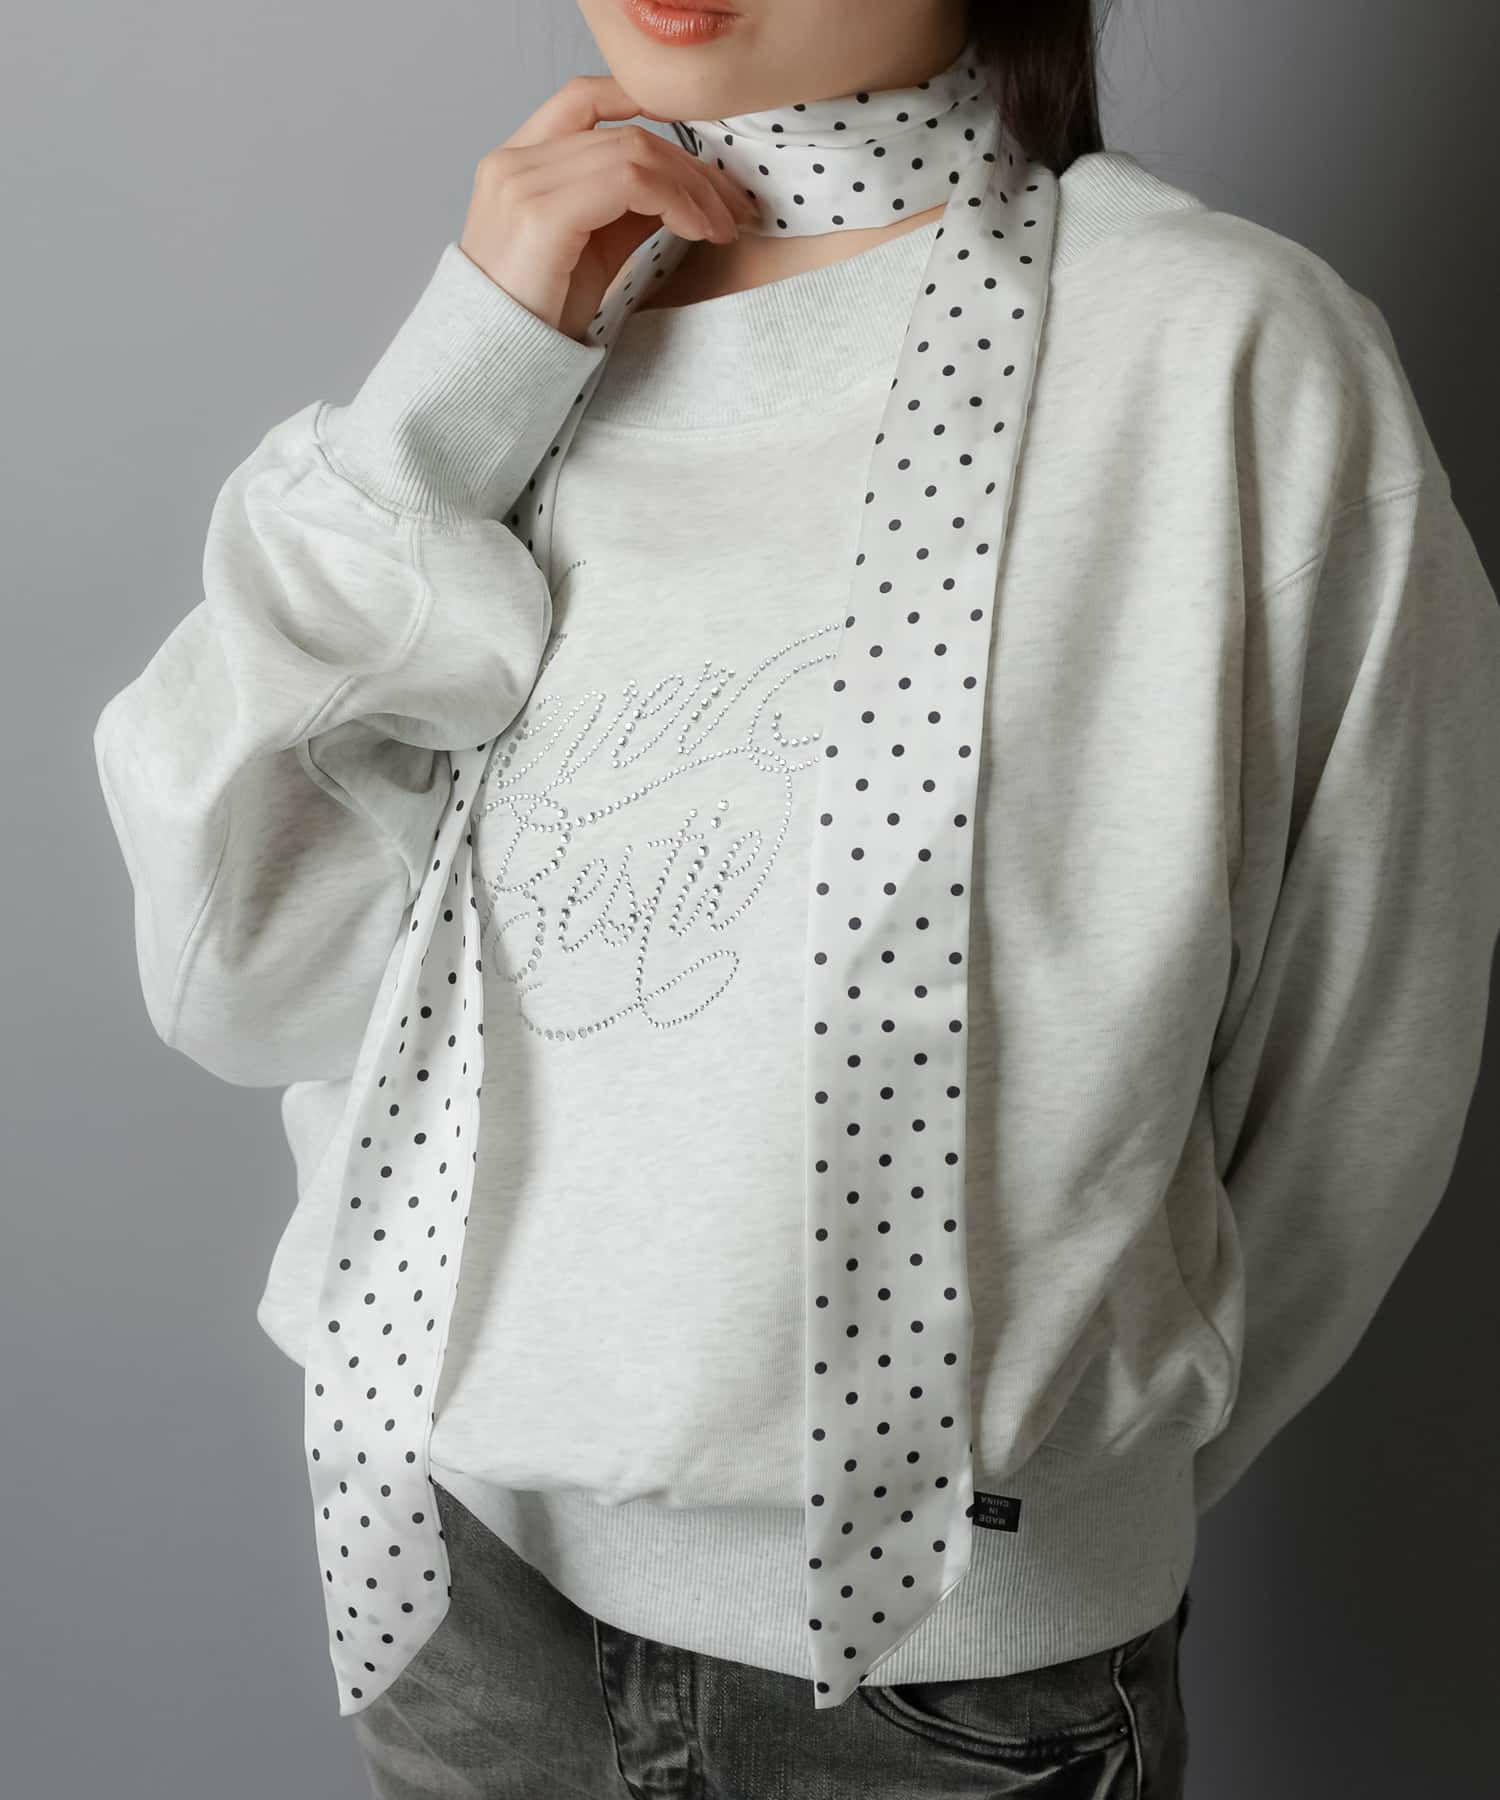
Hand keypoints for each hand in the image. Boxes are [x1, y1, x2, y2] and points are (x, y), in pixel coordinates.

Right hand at [460, 75, 758, 342]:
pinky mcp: (541, 213)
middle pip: (625, 132)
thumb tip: (680, 190)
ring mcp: (523, 182)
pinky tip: (696, 231)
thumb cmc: (540, 317)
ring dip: (692, 190)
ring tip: (721, 228)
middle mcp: (513, 161)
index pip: (584, 98)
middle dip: (692, 168)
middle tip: (733, 208)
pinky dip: (676, 201)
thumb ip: (624, 209)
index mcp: (516, 163)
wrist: (498, 364)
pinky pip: (630, 181)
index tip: (699, 148)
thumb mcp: (590, 252)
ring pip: (634, 152)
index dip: (646, 103)